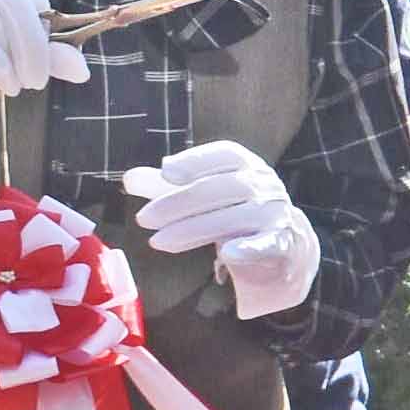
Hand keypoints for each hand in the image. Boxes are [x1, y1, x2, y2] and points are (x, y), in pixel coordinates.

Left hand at [123, 139, 319, 318]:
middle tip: (144, 218)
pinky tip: (226, 254)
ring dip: (194, 229)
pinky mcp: (281, 243)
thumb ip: (166, 186)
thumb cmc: (232, 210)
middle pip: (222, 188)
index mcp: (247, 165)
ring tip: (158, 241)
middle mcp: (265, 185)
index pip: (225, 155)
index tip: (166, 172)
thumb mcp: (200, 193)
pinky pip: (267, 245)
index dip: (196, 161)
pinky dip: (248, 248)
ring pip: (236, 218)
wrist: (281, 243)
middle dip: (179, 203)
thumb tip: (128, 179)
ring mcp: (275, 213)